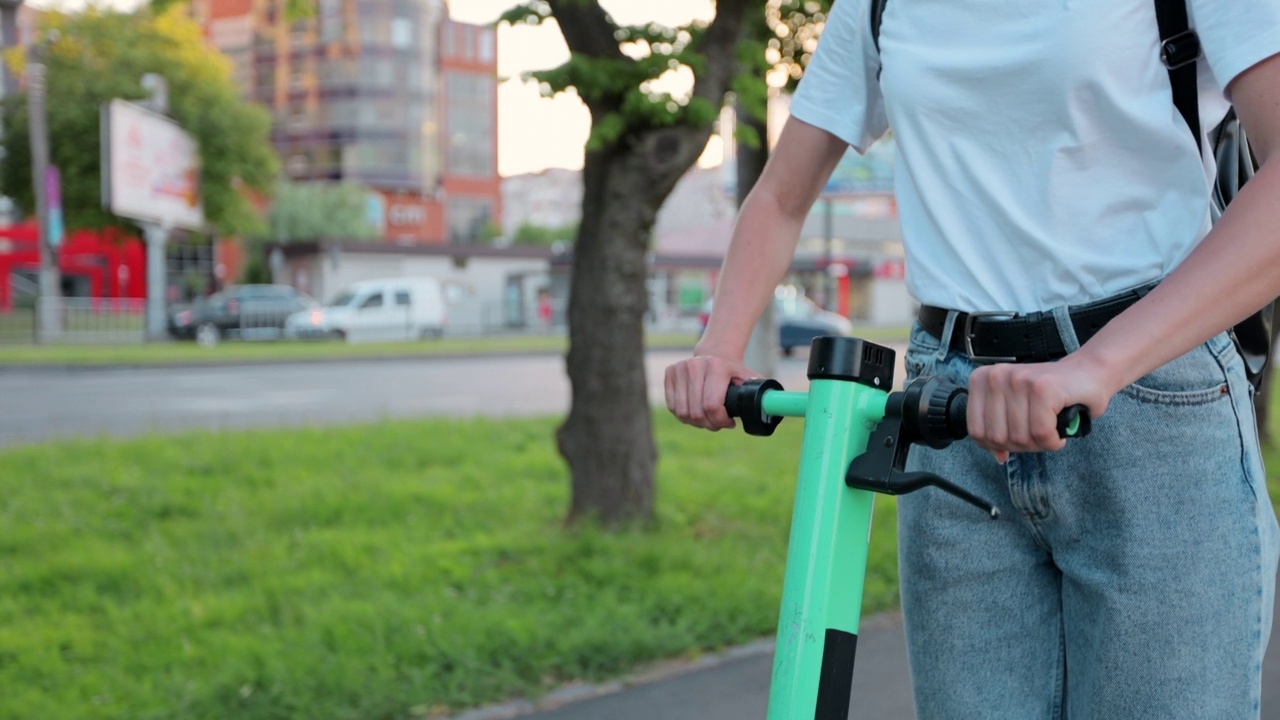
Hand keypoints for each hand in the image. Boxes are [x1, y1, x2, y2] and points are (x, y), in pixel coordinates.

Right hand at [665, 354, 759, 430]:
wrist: (716, 355)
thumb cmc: (735, 373)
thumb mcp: (751, 380)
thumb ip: (761, 393)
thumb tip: (772, 407)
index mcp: (716, 366)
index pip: (711, 405)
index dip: (720, 421)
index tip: (729, 423)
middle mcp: (695, 365)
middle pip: (696, 413)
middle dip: (709, 424)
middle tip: (719, 424)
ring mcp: (679, 368)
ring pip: (682, 413)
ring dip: (696, 422)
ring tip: (708, 419)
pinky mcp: (669, 373)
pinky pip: (673, 407)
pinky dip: (684, 416)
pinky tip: (697, 412)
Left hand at [965, 353, 1113, 462]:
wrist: (1090, 372)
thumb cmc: (1052, 393)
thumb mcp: (1015, 408)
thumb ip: (1000, 430)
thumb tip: (997, 456)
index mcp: (982, 380)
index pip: (977, 432)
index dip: (999, 445)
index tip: (1019, 437)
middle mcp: (996, 377)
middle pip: (998, 438)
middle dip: (1022, 446)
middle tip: (1040, 434)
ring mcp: (1019, 380)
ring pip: (1020, 438)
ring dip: (1040, 444)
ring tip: (1050, 430)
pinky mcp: (1043, 388)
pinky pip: (1041, 433)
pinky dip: (1053, 441)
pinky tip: (1059, 432)